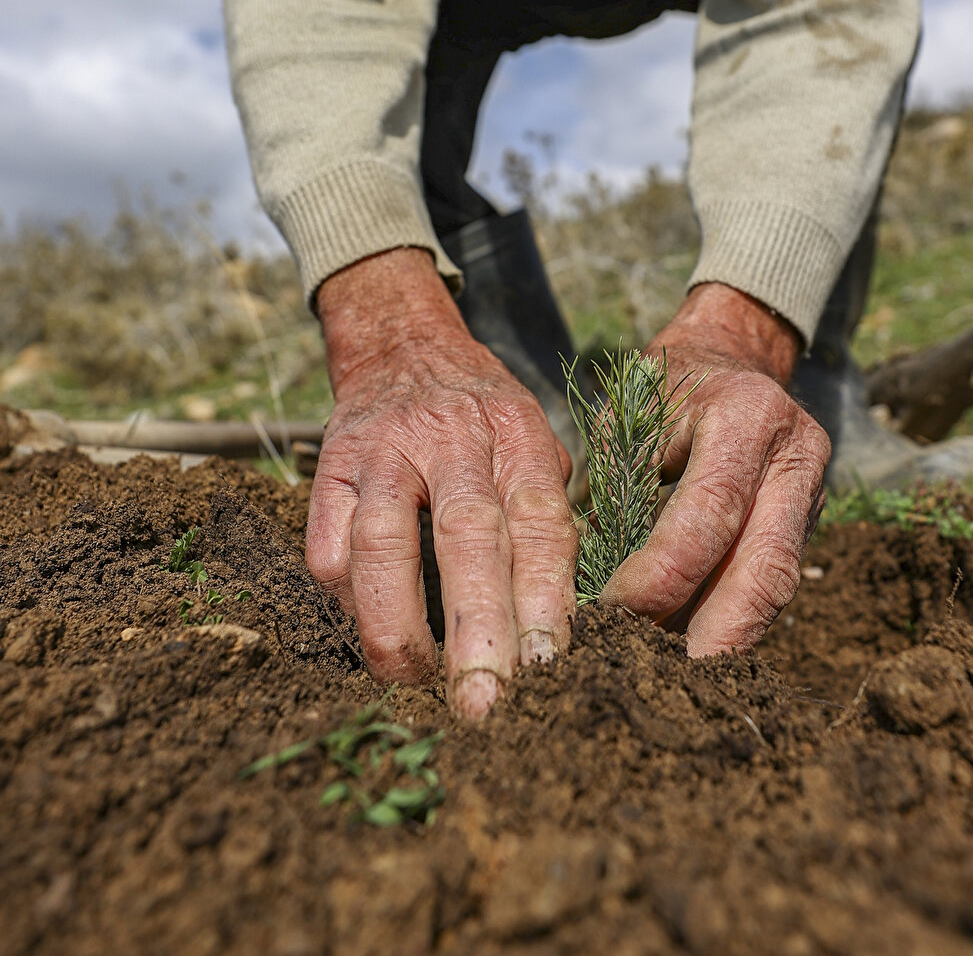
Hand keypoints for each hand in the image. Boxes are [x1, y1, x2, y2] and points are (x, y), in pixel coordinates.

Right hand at [306, 247, 577, 718]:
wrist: (402, 344)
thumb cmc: (482, 416)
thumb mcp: (533, 438)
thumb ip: (548, 509)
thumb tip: (569, 617)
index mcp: (516, 433)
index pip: (539, 518)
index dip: (544, 594)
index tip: (551, 664)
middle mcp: (451, 438)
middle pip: (467, 534)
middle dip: (478, 626)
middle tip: (486, 703)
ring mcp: (384, 452)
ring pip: (384, 544)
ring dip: (398, 625)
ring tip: (414, 686)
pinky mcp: (329, 469)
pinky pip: (329, 546)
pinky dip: (348, 603)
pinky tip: (370, 638)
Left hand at [600, 283, 828, 652]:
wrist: (730, 355)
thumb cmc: (663, 389)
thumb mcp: (630, 417)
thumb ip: (618, 491)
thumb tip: (586, 588)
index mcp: (748, 416)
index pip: (707, 516)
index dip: (659, 576)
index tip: (609, 614)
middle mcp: (796, 454)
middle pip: (764, 569)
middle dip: (715, 637)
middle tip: (663, 686)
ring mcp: (813, 491)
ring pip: (776, 586)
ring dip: (725, 639)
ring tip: (671, 681)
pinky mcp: (808, 521)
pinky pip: (772, 583)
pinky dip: (732, 622)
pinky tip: (691, 651)